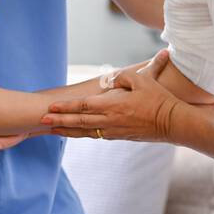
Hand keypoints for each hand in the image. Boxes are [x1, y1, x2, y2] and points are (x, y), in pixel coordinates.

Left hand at [43, 49, 181, 142]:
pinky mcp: (120, 136)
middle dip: (59, 121)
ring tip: (53, 130)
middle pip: (79, 121)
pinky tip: (77, 133)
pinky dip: (83, 134)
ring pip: (85, 131)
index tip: (50, 108)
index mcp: (112, 106)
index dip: (65, 107)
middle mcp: (109, 121)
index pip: (82, 106)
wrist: (172, 123)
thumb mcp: (142, 80)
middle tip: (41, 121)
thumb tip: (111, 79)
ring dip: (67, 130)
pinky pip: (96, 135)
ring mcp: (114, 131)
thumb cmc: (158, 99)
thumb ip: (122, 77)